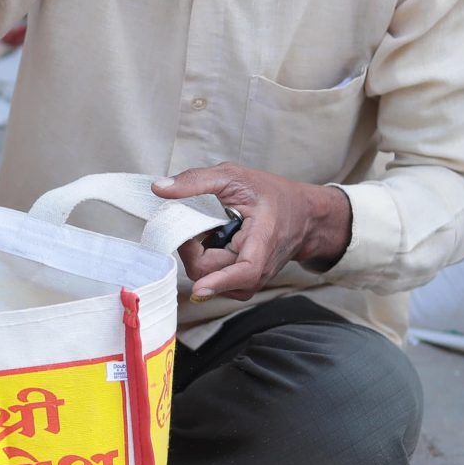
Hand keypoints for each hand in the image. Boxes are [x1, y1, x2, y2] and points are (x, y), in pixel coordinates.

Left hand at [152, 164, 351, 301]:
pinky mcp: (245, 283)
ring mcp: (253, 279)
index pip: (246, 271)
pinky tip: (215, 244)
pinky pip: (216, 280)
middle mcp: (260, 267)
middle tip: (197, 223)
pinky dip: (207, 264)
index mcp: (264, 239)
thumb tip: (160, 188)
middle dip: (194, 250)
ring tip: (210, 232)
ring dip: (200, 257)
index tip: (200, 288)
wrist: (303, 214)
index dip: (221, 282)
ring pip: (211, 280)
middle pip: (213, 274)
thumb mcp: (234, 176)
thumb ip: (197, 181)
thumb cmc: (272, 194)